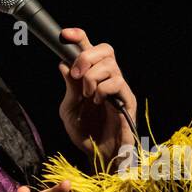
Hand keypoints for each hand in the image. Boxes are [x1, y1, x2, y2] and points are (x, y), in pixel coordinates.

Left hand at [57, 27, 136, 169]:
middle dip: (86, 56)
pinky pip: (116, 82)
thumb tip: (64, 64)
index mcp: (92, 77)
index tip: (65, 35)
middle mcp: (108, 78)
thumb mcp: (69, 109)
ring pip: (109, 64)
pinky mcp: (128, 99)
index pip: (89, 48)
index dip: (78, 36)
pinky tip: (98, 101)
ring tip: (88, 96)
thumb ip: (69, 87)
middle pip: (104, 49)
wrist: (97, 156)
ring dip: (92, 78)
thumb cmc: (85, 134)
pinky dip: (102, 89)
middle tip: (76, 74)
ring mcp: (119, 88)